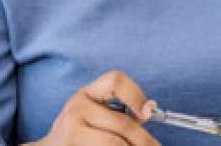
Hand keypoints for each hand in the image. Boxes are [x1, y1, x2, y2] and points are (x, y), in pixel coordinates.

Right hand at [33, 71, 160, 145]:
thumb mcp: (95, 115)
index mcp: (86, 94)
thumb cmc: (79, 132)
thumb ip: (121, 112)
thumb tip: (150, 110)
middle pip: (123, 124)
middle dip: (144, 140)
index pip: (116, 80)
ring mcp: (71, 131)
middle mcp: (76, 108)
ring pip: (116, 143)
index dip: (136, 95)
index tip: (148, 113)